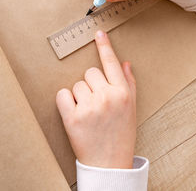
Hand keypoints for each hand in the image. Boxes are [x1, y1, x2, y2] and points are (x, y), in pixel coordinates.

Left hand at [56, 30, 136, 168]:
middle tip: (96, 101)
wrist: (109, 163)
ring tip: (88, 111)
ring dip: (79, 95)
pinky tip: (74, 112)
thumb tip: (125, 62)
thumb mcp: (132, 108)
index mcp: (122, 93)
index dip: (104, 46)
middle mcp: (107, 97)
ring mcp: (89, 107)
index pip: (111, 63)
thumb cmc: (121, 133)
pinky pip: (62, 94)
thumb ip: (129, 83)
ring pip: (76, 84)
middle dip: (91, 84)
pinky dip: (66, 101)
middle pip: (89, 72)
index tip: (98, 32)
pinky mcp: (72, 118)